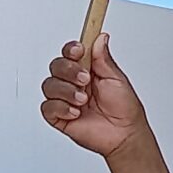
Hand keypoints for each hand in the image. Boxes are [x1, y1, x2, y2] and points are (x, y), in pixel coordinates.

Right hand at [40, 35, 148, 157]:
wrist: (124, 134)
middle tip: (85, 80)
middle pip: (56, 66)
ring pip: (49, 85)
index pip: (70, 53)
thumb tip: (100, 37)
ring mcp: (65, 99)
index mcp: (87, 70)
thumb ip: (103, 59)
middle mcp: (73, 82)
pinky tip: (76, 112)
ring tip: (83, 100)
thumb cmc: (124, 108)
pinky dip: (61, 108)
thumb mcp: (116, 79)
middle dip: (68, 71)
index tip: (78, 50)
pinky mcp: (59, 117)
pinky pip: (47, 107)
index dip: (70, 49)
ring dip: (67, 91)